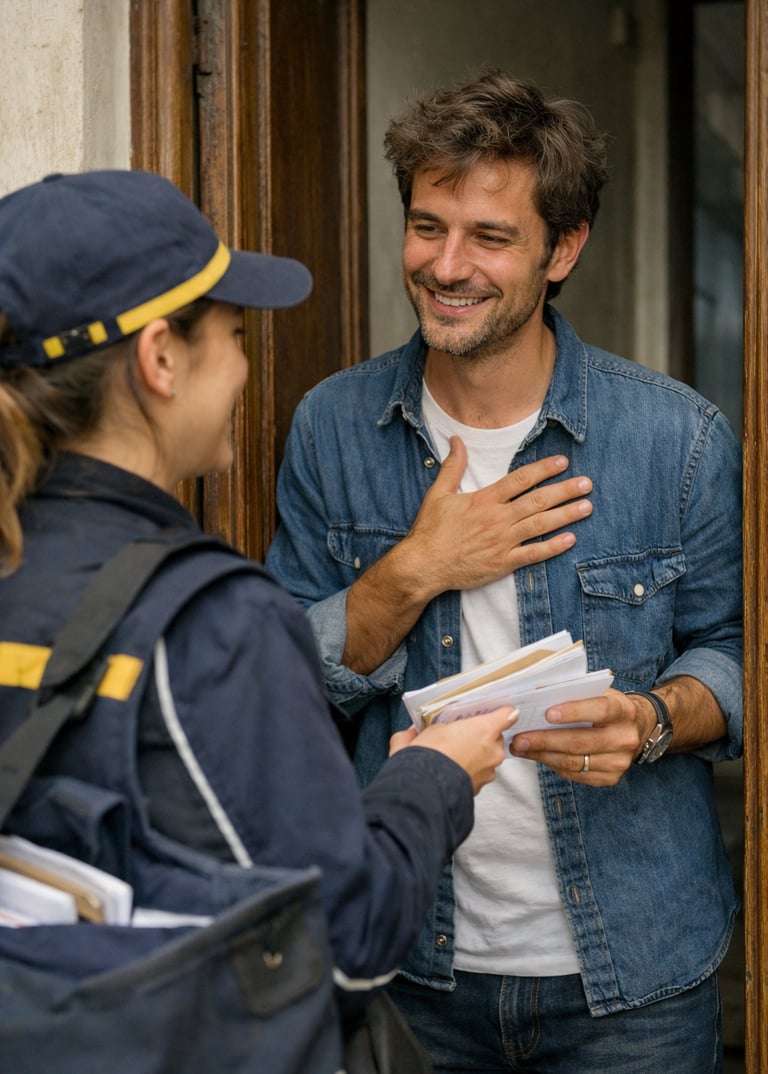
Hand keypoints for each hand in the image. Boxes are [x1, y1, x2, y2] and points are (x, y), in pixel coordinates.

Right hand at [389, 706, 516, 793]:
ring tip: (452, 756)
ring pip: (487, 758)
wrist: (425, 789)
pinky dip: (469, 771)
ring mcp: (489, 771)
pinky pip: (479, 774)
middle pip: (495, 738)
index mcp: (484, 730)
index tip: (498, 712)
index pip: (507, 715)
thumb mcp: (429, 731)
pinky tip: (452, 770)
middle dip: (481, 737)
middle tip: (461, 736)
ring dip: (475, 756)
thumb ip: (434, 728)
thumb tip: (416, 732)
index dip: (502, 713)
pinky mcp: (480, 787)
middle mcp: (492, 750)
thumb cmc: (430, 756)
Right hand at [403, 436, 592, 597]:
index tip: (563, 462)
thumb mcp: (438, 494)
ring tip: (586, 506)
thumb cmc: (430, 531)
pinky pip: (533, 554)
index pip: (521, 479)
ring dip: (566, 515)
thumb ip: (453, 466)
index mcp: (484, 499)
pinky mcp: (503, 563)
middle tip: (587, 483)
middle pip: (538, 500)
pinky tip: (571, 539)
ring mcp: (502, 542)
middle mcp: (497, 518)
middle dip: (565, 490)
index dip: (544, 469)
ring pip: (541, 525)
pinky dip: (553, 547)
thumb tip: (456, 439)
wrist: (423, 566)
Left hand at [508, 688, 643, 785]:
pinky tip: (538, 757)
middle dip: (544, 741)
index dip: (573, 712)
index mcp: (623, 711)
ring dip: (542, 756)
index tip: (547, 714)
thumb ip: (575, 693)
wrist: (636, 728)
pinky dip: (553, 766)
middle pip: (580, 742)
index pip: (600, 710)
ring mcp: (619, 761)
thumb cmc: (608, 707)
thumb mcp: (599, 693)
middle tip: (519, 739)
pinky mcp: (610, 778)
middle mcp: (624, 738)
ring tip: (520, 749)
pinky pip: (575, 775)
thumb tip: (537, 695)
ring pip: (574, 762)